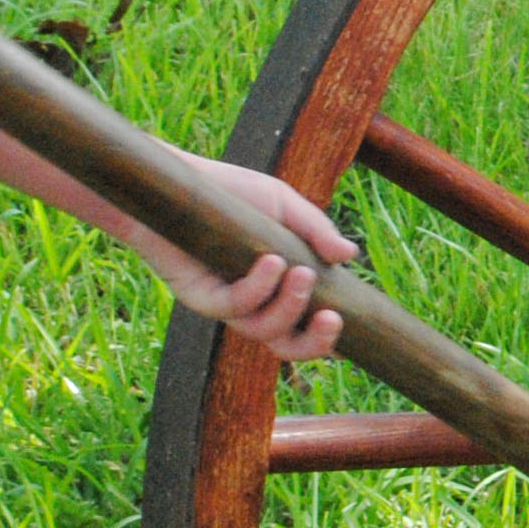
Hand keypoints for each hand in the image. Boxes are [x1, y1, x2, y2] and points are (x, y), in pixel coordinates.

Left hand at [165, 160, 358, 361]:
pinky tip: (270, 260)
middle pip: (286, 347)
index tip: (343, 319)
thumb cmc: (231, 193)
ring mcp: (225, 303)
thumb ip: (315, 230)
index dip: (325, 337)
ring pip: (262, 331)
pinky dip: (257, 288)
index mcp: (277, 288)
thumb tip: (350, 255)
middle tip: (332, 318)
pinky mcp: (199, 297)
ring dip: (288, 306)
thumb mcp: (282, 204)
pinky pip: (233, 307)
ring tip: (300, 272)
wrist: (178, 181)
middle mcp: (252, 303)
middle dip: (315, 343)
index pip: (304, 326)